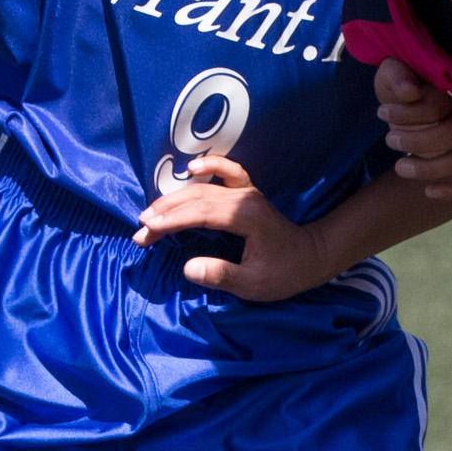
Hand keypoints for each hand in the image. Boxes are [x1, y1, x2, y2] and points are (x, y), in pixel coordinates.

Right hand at [132, 156, 332, 300]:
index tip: (145, 233)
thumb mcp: (253, 284)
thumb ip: (221, 275)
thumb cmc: (284, 273)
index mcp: (244, 218)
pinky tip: (193, 167)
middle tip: (140, 231)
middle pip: (195, 199)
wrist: (311, 256)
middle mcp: (243, 199)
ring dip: (174, 199)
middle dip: (164, 214)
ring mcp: (246, 192)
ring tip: (150, 214)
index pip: (198, 215)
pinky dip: (210, 166)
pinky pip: (227, 172)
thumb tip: (188, 268)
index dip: (170, 223)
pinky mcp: (247, 193)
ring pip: (202, 189)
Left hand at [375, 57, 451, 204]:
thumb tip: (410, 91)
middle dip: (415, 142)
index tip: (381, 112)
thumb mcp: (392, 73)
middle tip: (389, 140)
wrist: (408, 100)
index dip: (408, 113)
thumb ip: (398, 75)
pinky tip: (428, 192)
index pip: (437, 105)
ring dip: (428, 168)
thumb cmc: (402, 85)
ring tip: (399, 168)